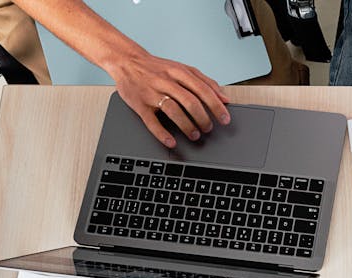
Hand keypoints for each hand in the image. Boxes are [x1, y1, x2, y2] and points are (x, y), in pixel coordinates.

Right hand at [105, 51, 231, 147]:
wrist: (126, 61)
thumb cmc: (157, 68)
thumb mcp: (183, 69)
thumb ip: (205, 82)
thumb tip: (225, 98)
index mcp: (179, 72)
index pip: (203, 90)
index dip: (216, 106)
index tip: (225, 119)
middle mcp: (166, 81)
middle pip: (190, 101)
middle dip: (203, 118)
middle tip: (209, 128)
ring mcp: (152, 93)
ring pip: (173, 110)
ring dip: (187, 126)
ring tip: (195, 135)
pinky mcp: (140, 104)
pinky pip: (151, 121)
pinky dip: (162, 134)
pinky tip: (171, 141)